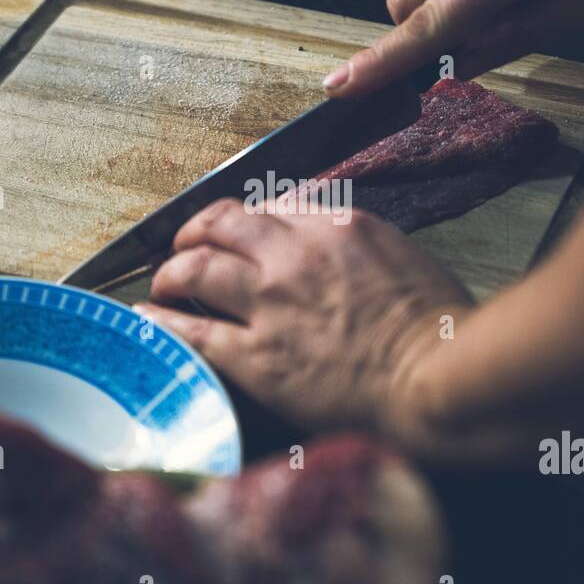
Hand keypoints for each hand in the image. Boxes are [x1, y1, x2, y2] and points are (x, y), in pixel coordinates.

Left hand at [135, 199, 472, 438]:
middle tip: (185, 246)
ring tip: (164, 282)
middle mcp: (295, 254)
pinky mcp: (256, 356)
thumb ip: (357, 243)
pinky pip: (191, 331)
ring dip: (172, 272)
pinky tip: (146, 319)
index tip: (236, 234)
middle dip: (196, 231)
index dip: (244, 220)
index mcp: (338, 225)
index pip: (271, 206)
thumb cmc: (437, 328)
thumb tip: (330, 245)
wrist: (437, 378)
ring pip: (195, 269)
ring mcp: (271, 303)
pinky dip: (161, 321)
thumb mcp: (403, 256)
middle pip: (221, 224)